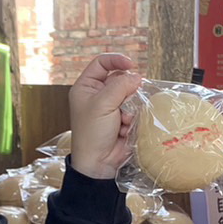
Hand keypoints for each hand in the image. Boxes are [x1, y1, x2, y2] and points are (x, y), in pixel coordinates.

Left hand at [67, 54, 141, 179]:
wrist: (99, 163)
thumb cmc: (92, 133)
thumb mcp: (102, 104)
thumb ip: (120, 85)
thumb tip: (136, 76)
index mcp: (86, 87)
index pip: (101, 63)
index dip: (116, 60)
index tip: (131, 64)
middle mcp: (97, 95)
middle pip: (120, 80)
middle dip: (126, 91)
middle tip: (125, 102)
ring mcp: (111, 107)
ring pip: (130, 96)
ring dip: (129, 108)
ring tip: (122, 121)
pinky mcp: (122, 119)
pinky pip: (135, 110)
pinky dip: (131, 119)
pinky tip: (123, 130)